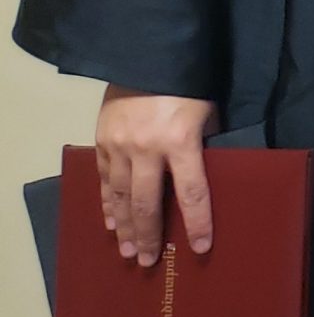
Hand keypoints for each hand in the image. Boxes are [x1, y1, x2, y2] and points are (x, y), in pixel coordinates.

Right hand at [96, 87, 218, 265]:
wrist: (148, 55)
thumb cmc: (189, 84)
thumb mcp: (208, 113)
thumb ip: (204, 144)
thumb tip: (204, 174)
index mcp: (180, 142)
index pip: (192, 192)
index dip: (197, 222)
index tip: (201, 247)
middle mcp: (146, 148)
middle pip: (148, 203)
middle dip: (148, 235)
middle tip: (147, 261)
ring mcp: (119, 146)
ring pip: (121, 195)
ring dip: (124, 226)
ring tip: (126, 250)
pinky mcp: (102, 140)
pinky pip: (105, 179)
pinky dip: (107, 202)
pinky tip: (110, 221)